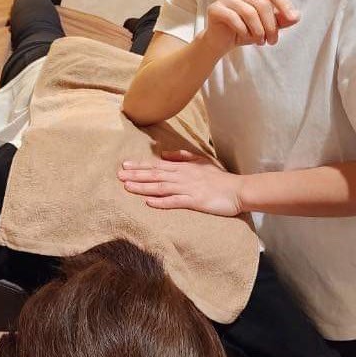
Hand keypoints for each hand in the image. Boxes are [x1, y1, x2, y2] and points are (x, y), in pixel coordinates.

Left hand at [117, 149, 244, 216]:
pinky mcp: (194, 201)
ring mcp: (187, 189)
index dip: (139, 165)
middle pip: (154, 175)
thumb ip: (181, 156)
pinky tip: (149, 202)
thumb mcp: (200, 160)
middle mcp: (182, 176)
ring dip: (143, 187)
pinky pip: (175, 201)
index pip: (157, 165)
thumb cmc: (219, 177)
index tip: (124, 165)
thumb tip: (163, 154)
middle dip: (135, 175)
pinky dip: (161, 202)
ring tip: (127, 187)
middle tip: (118, 175)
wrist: (237, 190)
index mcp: (182, 167)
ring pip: (160, 187)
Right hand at [203, 0, 299, 50]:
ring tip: (261, 41)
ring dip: (258, 30)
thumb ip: (281, 19)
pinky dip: (243, 30)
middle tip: (272, 41)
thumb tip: (296, 16)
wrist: (221, 41)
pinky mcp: (214, 8)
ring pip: (249, 12)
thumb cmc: (246, 29)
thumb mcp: (267, 25)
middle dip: (271, 25)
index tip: (292, 19)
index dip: (284, 4)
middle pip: (262, 4)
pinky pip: (234, 18)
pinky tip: (246, 37)